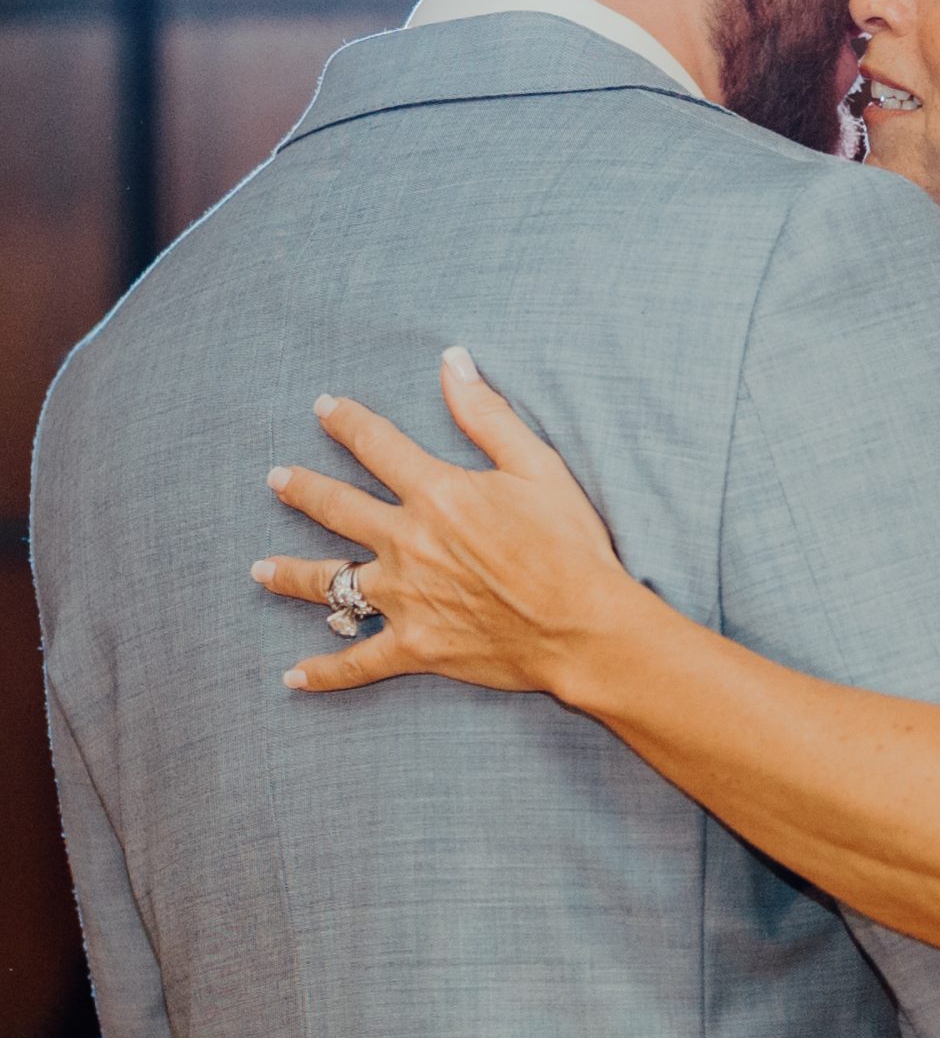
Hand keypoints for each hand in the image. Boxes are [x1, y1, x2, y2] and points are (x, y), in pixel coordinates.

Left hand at [252, 350, 631, 694]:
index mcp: (436, 494)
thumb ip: (486, 413)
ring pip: (330, 584)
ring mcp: (404, 598)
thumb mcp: (537, 465)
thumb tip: (452, 361)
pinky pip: (357, 661)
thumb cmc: (569, 545)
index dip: (346, 422)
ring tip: (259, 569)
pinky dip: (324, 672)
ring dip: (289, 574)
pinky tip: (293, 676)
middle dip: (301, 490)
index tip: (323, 408)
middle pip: (337, 509)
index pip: (376, 446)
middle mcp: (408, 543)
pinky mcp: (415, 646)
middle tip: (275, 479)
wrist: (582, 627)